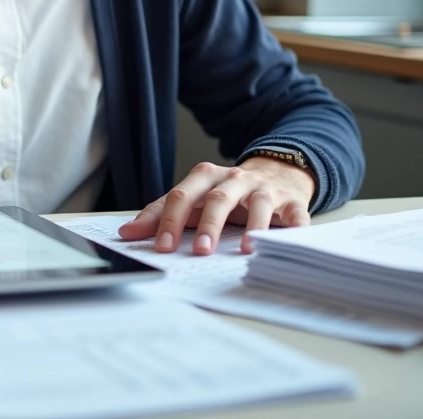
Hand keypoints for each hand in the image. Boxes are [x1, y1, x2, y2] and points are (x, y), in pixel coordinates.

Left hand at [117, 157, 314, 254]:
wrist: (277, 171)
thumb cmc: (227, 192)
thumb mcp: (194, 197)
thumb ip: (161, 214)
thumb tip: (126, 234)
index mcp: (206, 176)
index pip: (183, 195)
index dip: (171, 221)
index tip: (162, 247)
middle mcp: (235, 179)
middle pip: (218, 198)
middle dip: (208, 225)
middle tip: (199, 251)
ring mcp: (265, 189)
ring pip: (258, 204)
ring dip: (252, 226)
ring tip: (244, 250)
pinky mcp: (292, 202)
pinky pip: (296, 214)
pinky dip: (293, 229)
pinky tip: (286, 244)